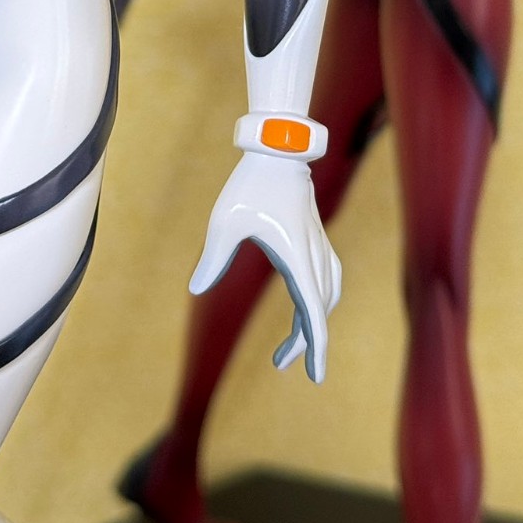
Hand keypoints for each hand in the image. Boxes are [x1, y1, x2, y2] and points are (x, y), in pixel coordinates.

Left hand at [190, 152, 341, 382]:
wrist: (278, 147)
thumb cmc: (250, 183)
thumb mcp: (225, 220)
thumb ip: (214, 257)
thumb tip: (196, 289)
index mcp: (296, 257)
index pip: (312, 313)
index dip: (315, 347)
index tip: (315, 376)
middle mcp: (312, 254)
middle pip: (318, 308)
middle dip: (305, 339)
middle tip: (281, 363)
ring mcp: (317, 242)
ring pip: (325, 292)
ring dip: (313, 318)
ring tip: (292, 342)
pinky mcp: (314, 232)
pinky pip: (327, 274)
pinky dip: (320, 295)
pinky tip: (309, 300)